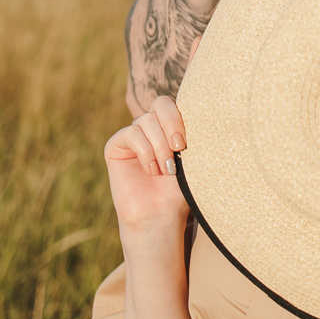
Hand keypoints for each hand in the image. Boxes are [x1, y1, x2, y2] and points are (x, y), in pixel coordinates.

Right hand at [104, 96, 189, 233]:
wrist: (162, 214)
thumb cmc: (181, 188)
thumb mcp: (193, 156)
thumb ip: (193, 131)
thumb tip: (203, 107)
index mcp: (171, 125)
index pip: (175, 103)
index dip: (179, 118)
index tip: (185, 144)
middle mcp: (152, 126)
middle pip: (160, 104)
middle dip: (172, 124)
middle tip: (179, 149)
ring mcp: (133, 135)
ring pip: (146, 120)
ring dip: (159, 146)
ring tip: (166, 170)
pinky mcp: (115, 146)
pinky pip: (131, 133)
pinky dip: (145, 152)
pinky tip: (151, 171)